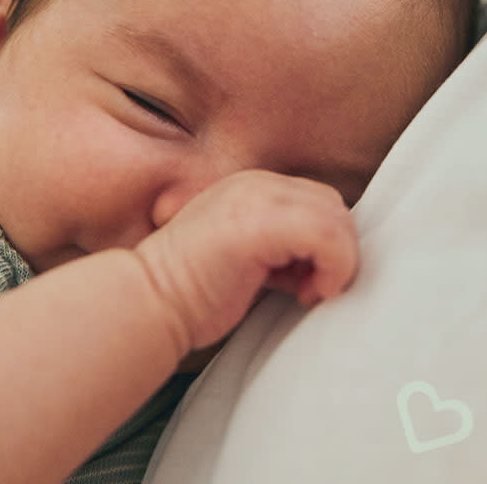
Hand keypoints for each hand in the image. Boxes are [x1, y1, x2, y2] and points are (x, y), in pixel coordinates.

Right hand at [135, 170, 359, 352]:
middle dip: (335, 250)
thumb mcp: (243, 257)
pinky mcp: (261, 225)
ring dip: (337, 262)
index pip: (316, 201)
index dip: (325, 242)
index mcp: (250, 188)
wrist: (149, 300)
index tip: (308, 280)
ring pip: (335, 218)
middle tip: (314, 287)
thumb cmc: (192, 292)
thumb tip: (318, 263)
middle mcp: (256, 185)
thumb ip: (277, 247)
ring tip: (310, 292)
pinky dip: (333, 268)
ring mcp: (257, 200)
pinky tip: (307, 294)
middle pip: (331, 205)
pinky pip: (326, 237)